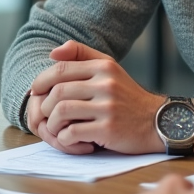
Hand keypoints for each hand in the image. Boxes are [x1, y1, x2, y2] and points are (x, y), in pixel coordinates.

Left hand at [30, 40, 171, 154]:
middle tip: (45, 114)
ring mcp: (107, 107)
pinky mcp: (108, 129)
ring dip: (52, 123)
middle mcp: (106, 84)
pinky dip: (65, 138)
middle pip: (58, 91)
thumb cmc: (128, 97)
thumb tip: (52, 53)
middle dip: (44, 105)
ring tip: (56, 128)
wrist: (158, 122)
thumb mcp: (110, 69)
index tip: (35, 91)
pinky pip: (73, 133)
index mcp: (103, 67)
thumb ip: (82, 55)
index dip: (41, 81)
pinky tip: (70, 140)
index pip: (61, 69)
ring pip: (61, 111)